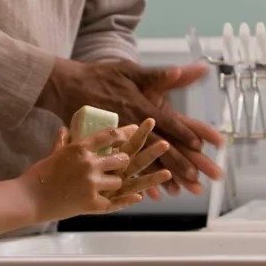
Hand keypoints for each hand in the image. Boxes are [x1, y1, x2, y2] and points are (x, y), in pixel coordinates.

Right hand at [20, 125, 137, 221]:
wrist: (29, 199)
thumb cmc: (38, 175)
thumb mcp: (53, 154)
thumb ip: (62, 141)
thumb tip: (64, 129)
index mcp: (80, 148)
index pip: (109, 135)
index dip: (122, 135)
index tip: (127, 136)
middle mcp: (89, 163)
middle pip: (121, 159)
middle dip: (123, 162)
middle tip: (122, 164)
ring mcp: (91, 184)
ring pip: (118, 180)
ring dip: (115, 182)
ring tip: (111, 184)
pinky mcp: (91, 203)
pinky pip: (115, 202)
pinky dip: (124, 202)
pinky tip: (135, 198)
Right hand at [37, 59, 224, 197]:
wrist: (66, 87)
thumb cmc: (99, 76)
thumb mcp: (129, 70)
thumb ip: (157, 75)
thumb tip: (180, 70)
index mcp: (137, 107)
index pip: (166, 123)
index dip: (183, 134)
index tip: (199, 145)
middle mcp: (128, 127)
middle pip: (158, 149)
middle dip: (178, 164)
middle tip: (195, 177)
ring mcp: (115, 141)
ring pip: (141, 164)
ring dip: (159, 178)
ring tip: (177, 191)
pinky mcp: (103, 149)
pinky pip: (121, 170)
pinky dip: (134, 182)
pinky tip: (146, 194)